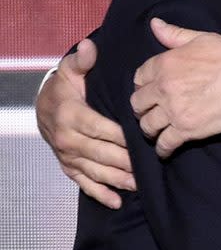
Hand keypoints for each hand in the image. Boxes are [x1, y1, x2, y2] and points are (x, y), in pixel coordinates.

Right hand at [36, 38, 134, 208]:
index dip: (122, 136)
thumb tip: (90, 47)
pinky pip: (83, 183)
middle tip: (148, 166)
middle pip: (101, 153)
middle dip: (125, 161)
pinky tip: (117, 202)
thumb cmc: (65, 87)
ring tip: (139, 185)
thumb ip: (83, 60)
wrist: (43, 106)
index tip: (143, 139)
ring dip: (117, 180)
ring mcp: (68, 156)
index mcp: (71, 115)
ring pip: (95, 171)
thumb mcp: (71, 70)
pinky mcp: (68, 166)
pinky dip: (100, 194)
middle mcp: (68, 139)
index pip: (101, 129)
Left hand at [131, 18, 220, 157]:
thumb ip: (174, 34)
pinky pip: (164, 143)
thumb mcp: (201, 38)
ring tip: (156, 130)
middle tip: (150, 111)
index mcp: (164, 63)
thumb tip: (154, 24)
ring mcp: (173, 110)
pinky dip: (163, 148)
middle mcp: (163, 88)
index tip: (148, 89)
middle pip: (137, 103)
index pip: (138, 77)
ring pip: (147, 125)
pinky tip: (165, 148)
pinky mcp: (186, 130)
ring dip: (150, 128)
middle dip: (142, 107)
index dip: (142, 84)